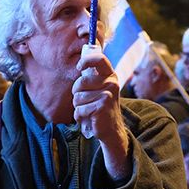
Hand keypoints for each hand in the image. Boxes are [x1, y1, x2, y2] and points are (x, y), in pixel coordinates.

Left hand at [73, 45, 130, 180]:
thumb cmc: (100, 106)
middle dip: (77, 92)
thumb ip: (92, 76)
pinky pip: (79, 109)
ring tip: (89, 110)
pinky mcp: (102, 107)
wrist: (111, 129)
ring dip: (78, 106)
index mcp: (110, 75)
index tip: (79, 67)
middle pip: (80, 82)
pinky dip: (79, 116)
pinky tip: (89, 118)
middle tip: (86, 100)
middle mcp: (111, 82)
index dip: (86, 60)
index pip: (99, 59)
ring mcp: (107, 94)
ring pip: (77, 97)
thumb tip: (81, 59)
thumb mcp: (99, 88)